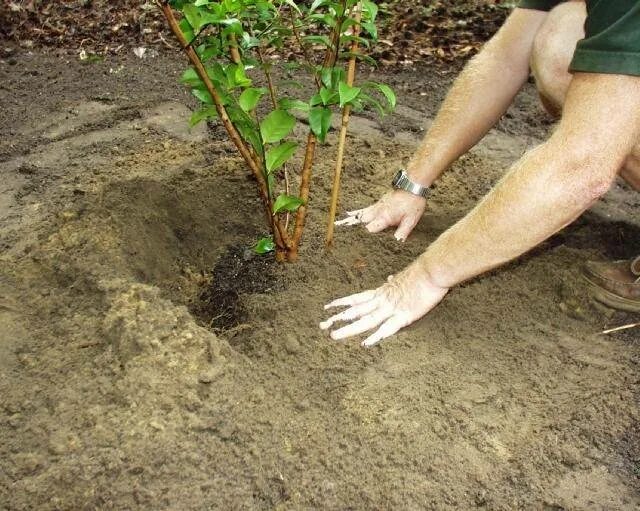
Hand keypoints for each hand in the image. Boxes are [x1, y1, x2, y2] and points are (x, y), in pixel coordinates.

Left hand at [320, 262, 448, 346]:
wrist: (432, 270)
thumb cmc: (421, 274)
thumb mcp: (403, 278)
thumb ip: (394, 282)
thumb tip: (389, 278)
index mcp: (382, 292)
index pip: (357, 299)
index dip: (342, 303)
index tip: (328, 307)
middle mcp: (382, 301)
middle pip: (356, 311)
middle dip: (338, 318)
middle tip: (322, 324)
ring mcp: (391, 309)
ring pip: (365, 321)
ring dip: (349, 329)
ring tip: (334, 335)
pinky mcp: (404, 316)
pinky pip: (387, 329)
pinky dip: (376, 336)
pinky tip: (365, 343)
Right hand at [334, 190, 426, 241]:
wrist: (412, 185)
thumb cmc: (412, 202)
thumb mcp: (411, 220)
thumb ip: (403, 232)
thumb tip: (396, 242)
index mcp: (384, 217)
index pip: (370, 228)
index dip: (364, 235)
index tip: (356, 241)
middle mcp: (378, 212)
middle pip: (361, 220)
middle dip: (350, 226)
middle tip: (337, 231)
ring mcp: (377, 206)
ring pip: (360, 214)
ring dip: (350, 219)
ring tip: (338, 224)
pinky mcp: (378, 203)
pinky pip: (364, 209)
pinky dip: (355, 212)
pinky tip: (349, 213)